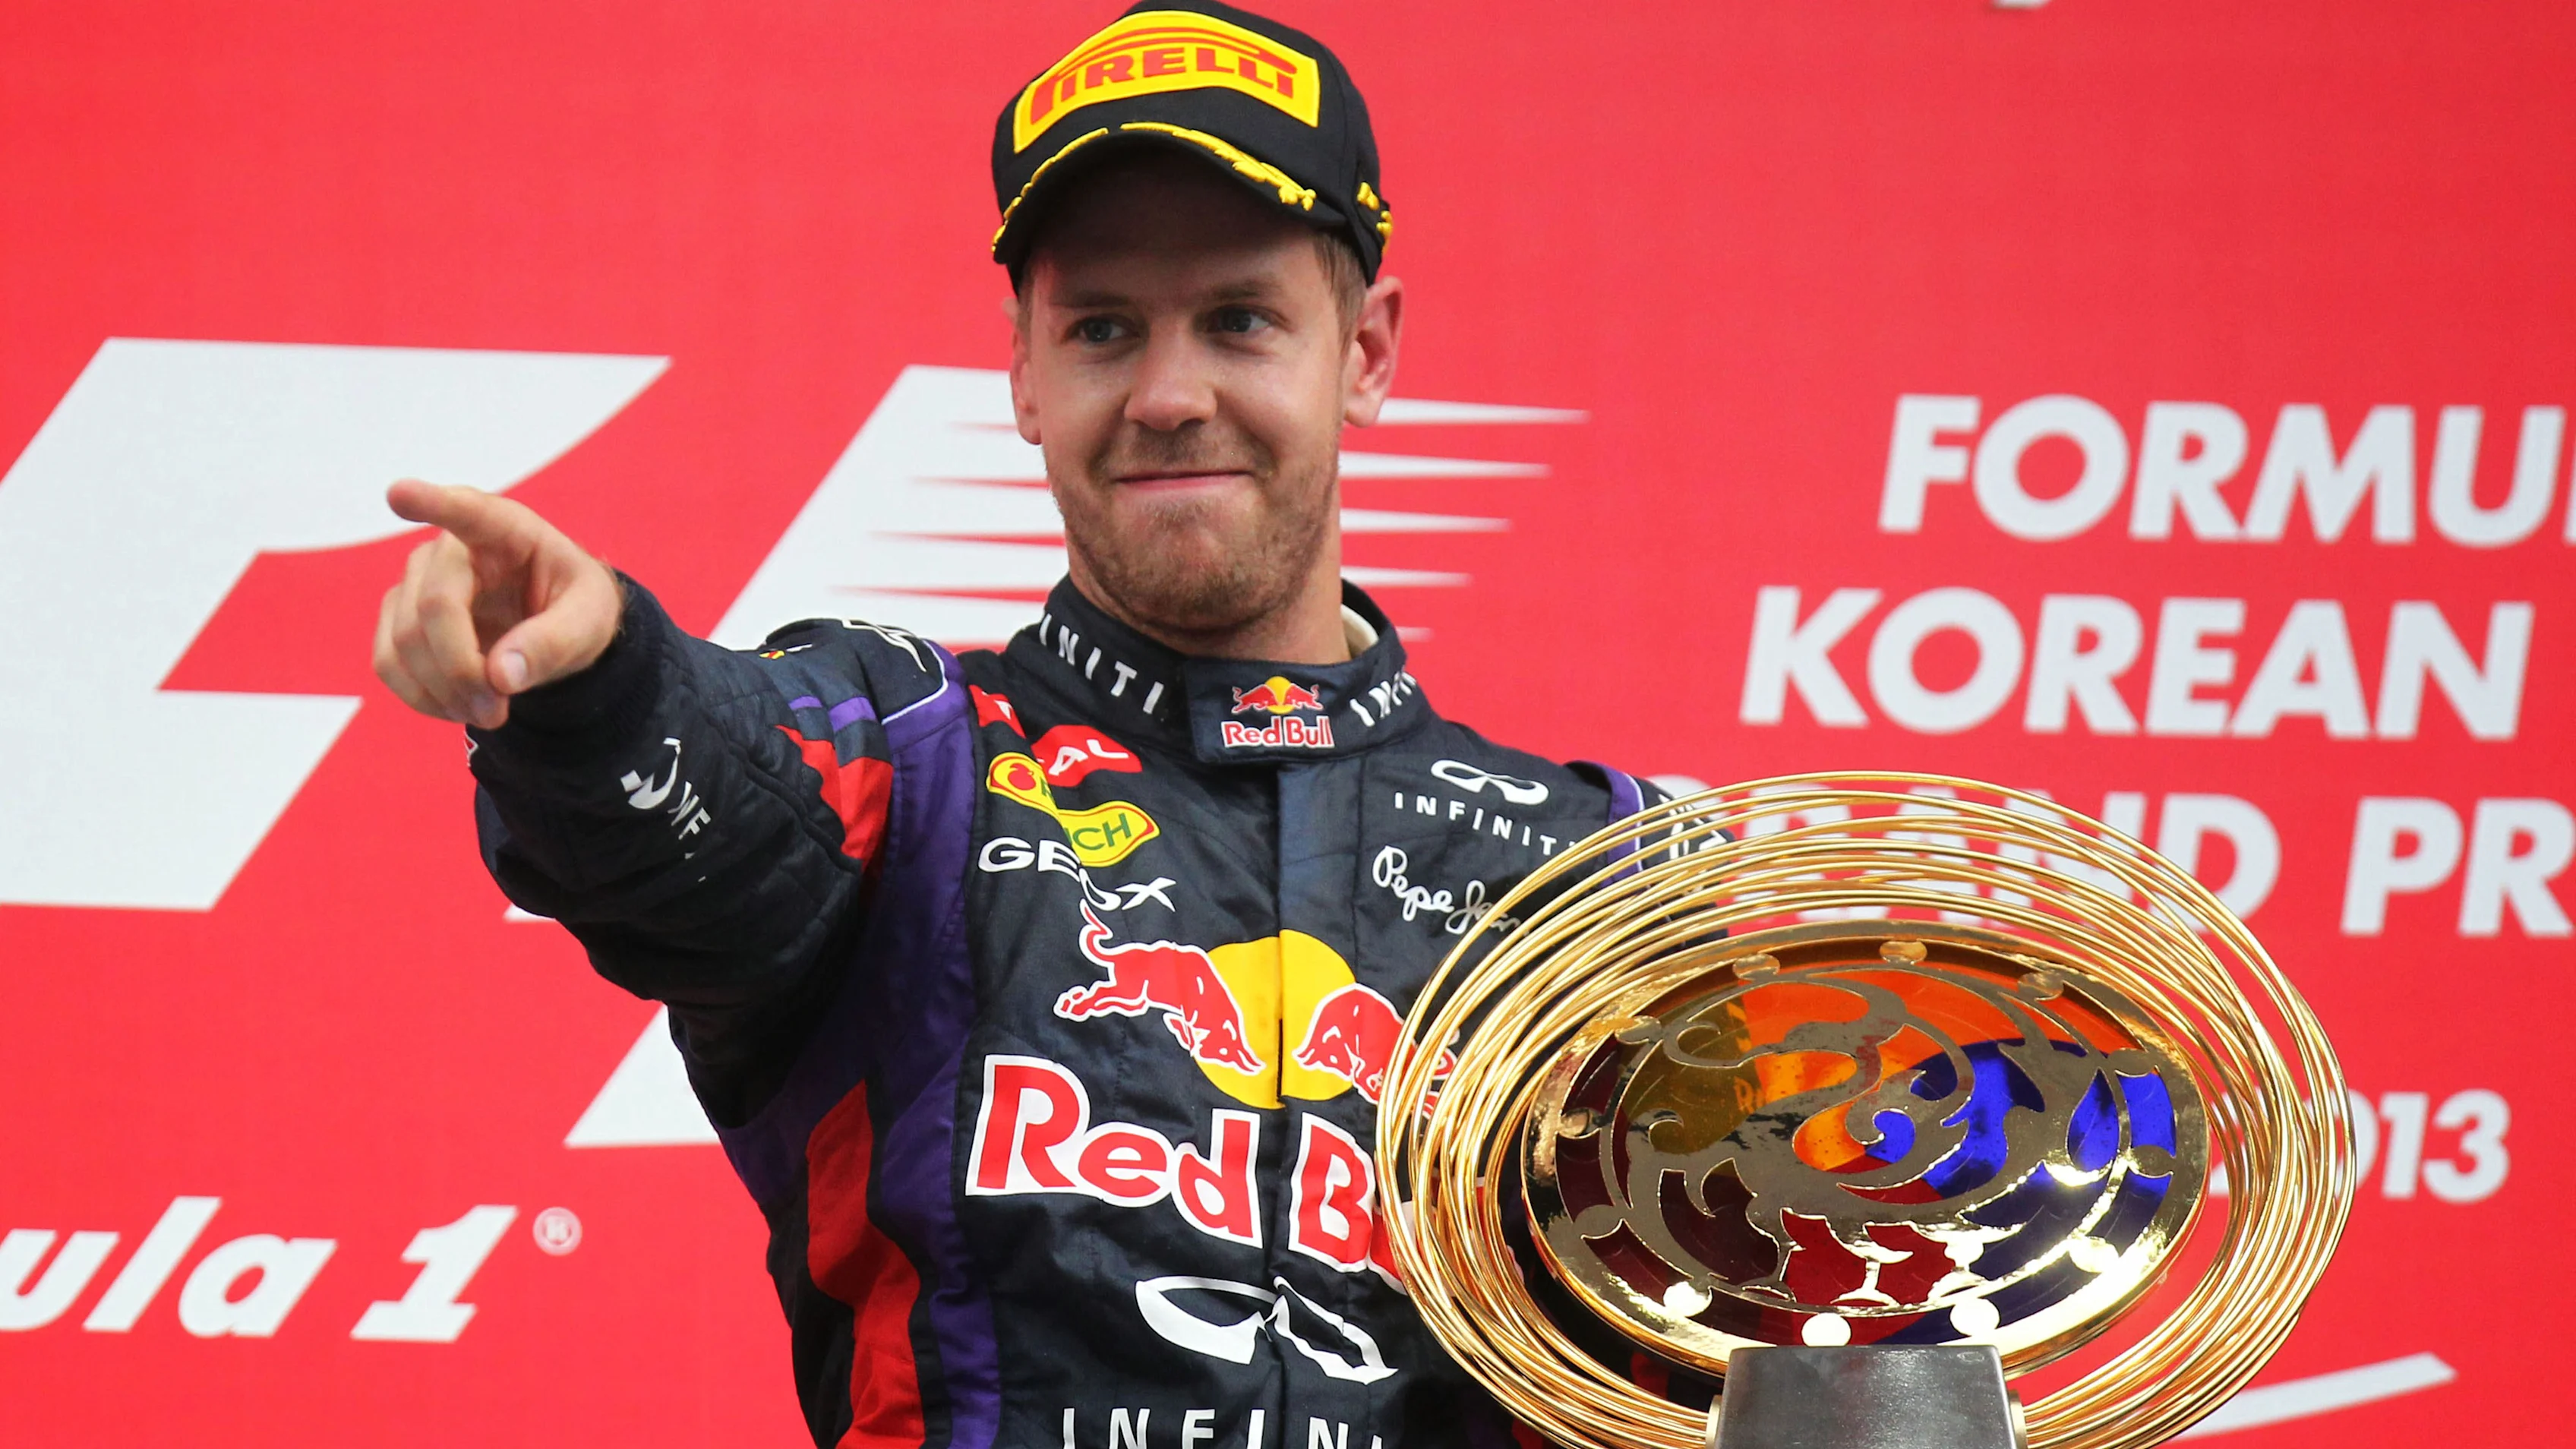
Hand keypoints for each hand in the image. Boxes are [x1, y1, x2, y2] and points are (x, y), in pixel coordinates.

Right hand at [373, 480, 623, 729]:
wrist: (556, 627)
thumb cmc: (574, 608)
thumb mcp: (588, 622)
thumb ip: (553, 642)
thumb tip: (500, 676)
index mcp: (504, 530)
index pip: (466, 511)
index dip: (431, 503)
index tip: (399, 493)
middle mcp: (449, 548)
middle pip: (434, 609)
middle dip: (462, 671)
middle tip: (499, 712)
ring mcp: (416, 581)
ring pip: (403, 642)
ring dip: (442, 691)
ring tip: (489, 712)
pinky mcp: (399, 616)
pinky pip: (387, 662)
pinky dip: (420, 697)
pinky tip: (457, 707)